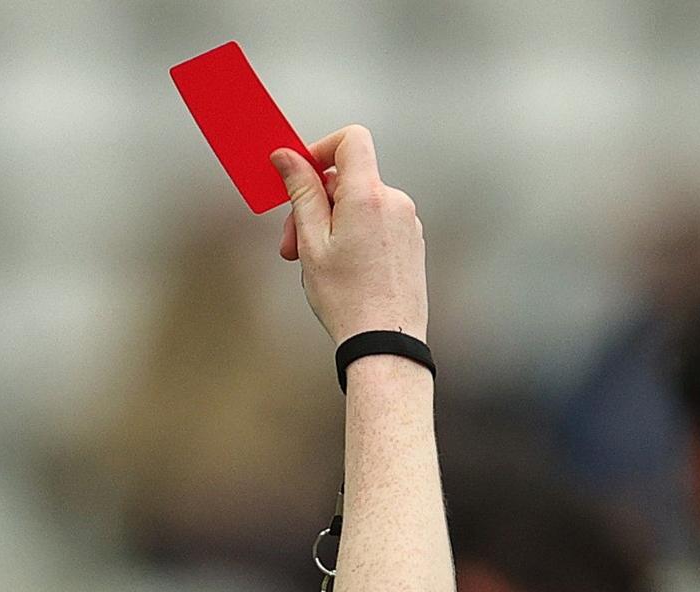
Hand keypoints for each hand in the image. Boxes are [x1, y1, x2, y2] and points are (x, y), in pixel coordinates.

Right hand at [272, 125, 428, 346]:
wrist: (384, 343)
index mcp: (368, 196)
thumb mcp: (311, 242)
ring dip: (332, 225)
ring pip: (360, 205)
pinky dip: (354, 235)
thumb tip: (287, 157)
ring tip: (316, 264)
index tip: (300, 174)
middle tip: (291, 243)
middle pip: (348, 180)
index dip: (321, 149)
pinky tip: (341, 270)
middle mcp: (395, 202)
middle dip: (315, 204)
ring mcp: (407, 222)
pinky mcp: (412, 242)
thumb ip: (301, 192)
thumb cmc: (347, 300)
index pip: (351, 140)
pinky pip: (376, 223)